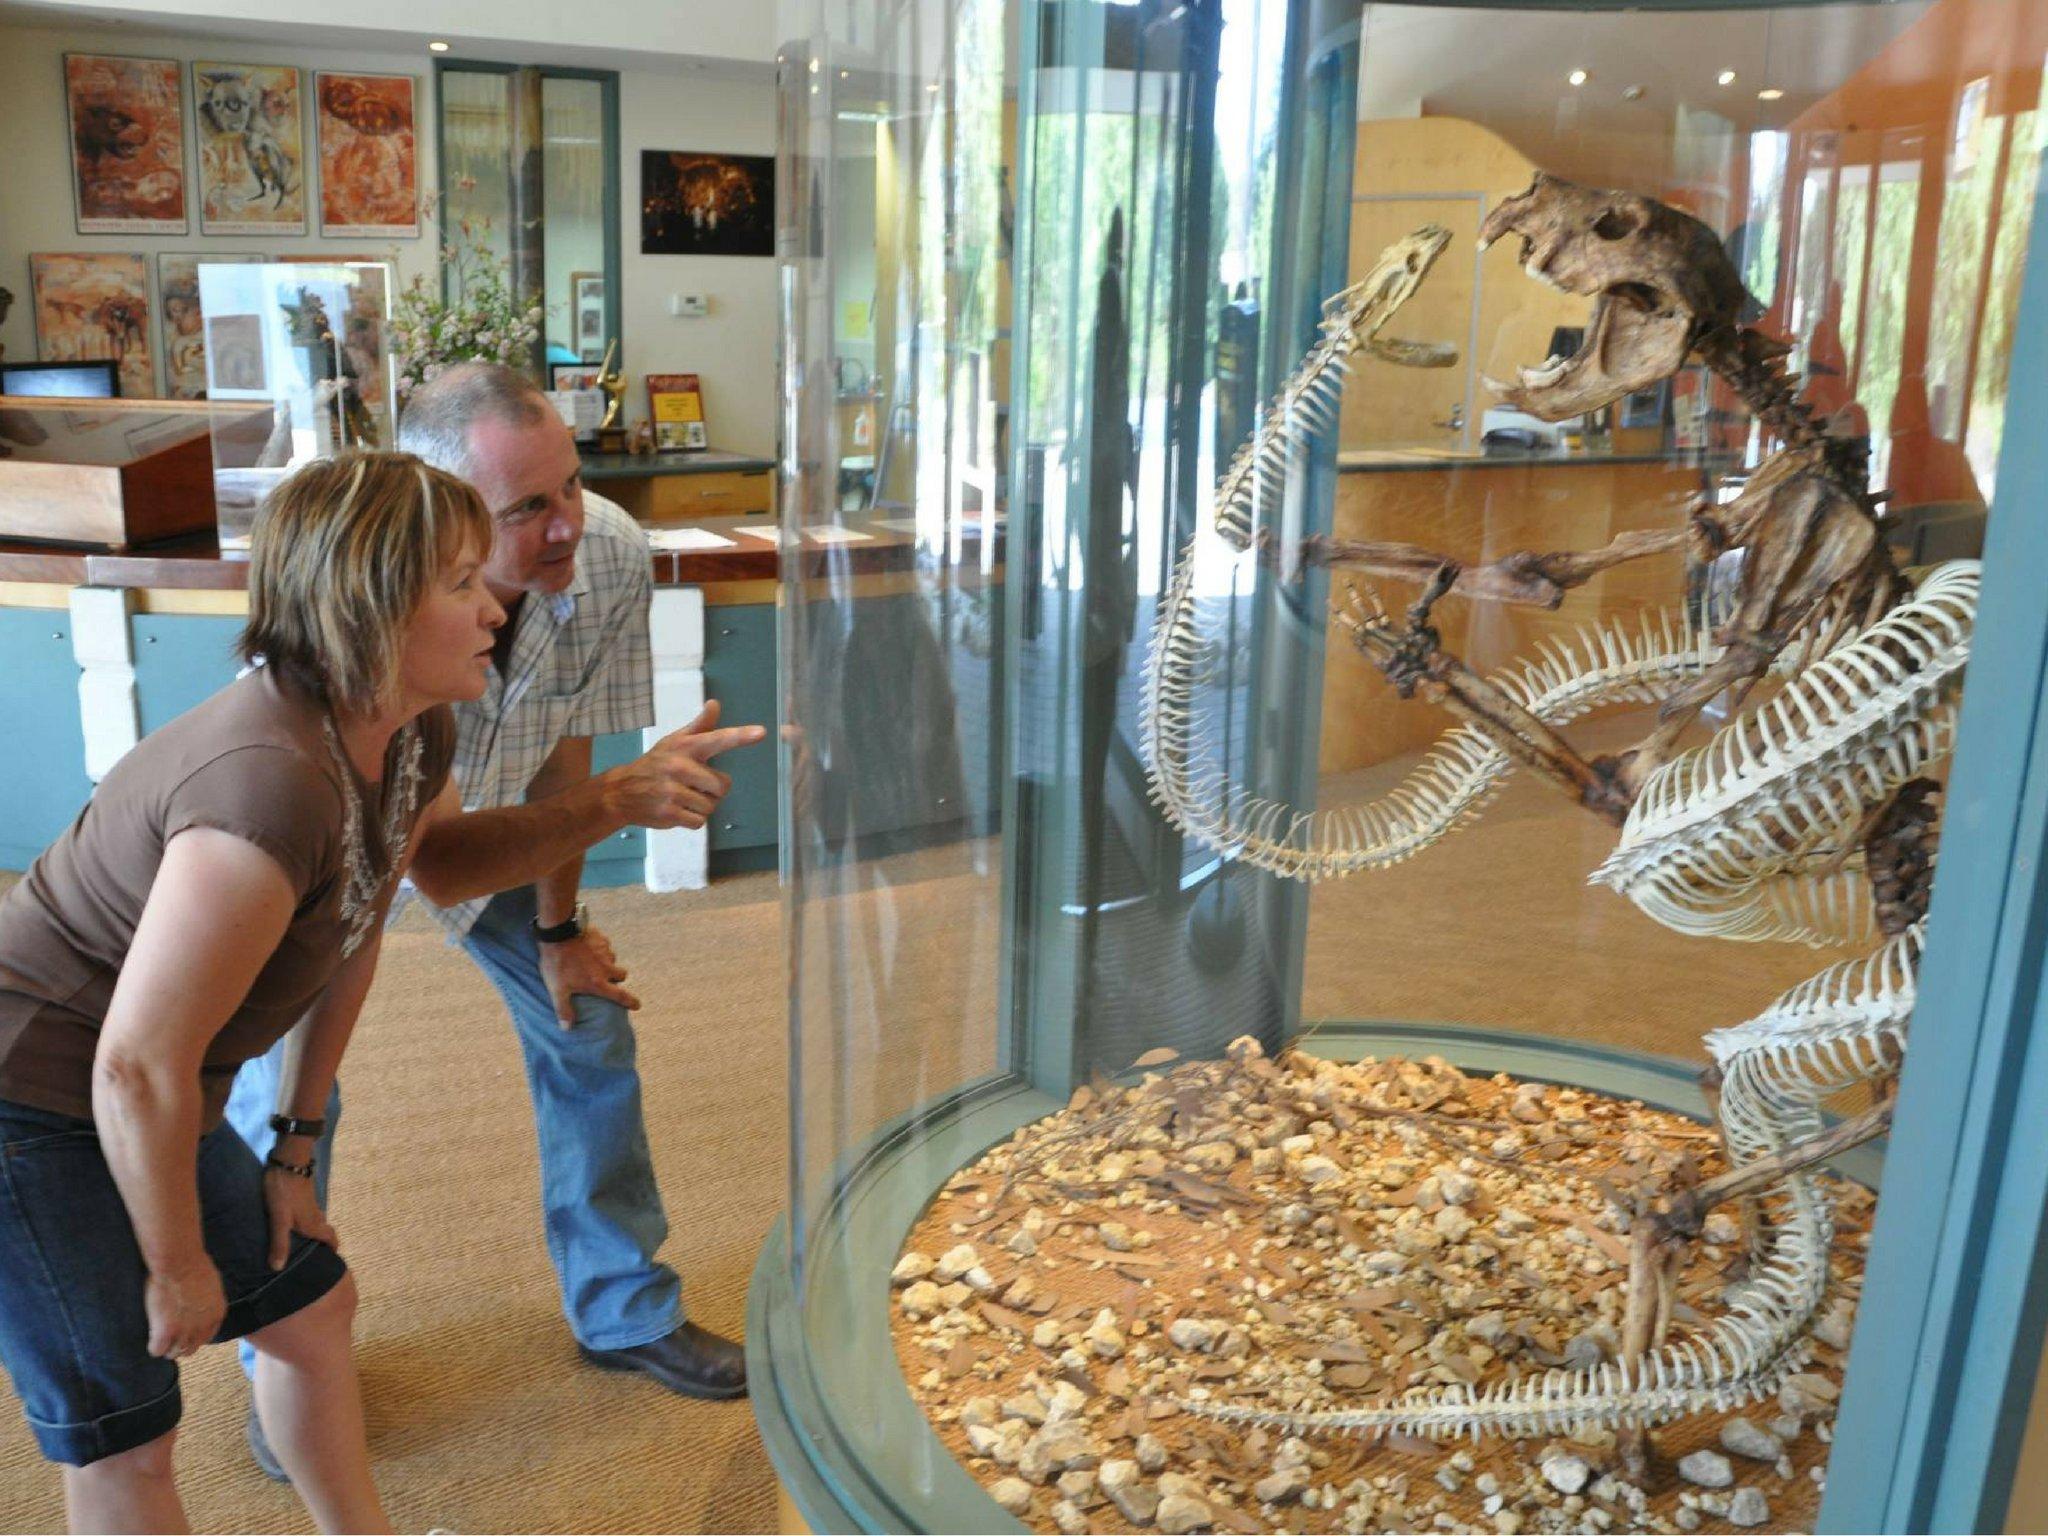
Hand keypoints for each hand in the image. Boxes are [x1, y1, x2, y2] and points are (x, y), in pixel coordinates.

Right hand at [144, 1255, 226, 1359]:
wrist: (180, 1262)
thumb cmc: (193, 1265)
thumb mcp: (211, 1285)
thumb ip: (207, 1302)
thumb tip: (199, 1307)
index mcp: (217, 1314)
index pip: (206, 1337)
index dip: (192, 1335)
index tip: (182, 1330)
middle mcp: (203, 1327)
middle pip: (190, 1349)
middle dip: (179, 1343)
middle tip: (168, 1334)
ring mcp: (185, 1332)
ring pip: (174, 1353)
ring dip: (166, 1346)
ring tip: (158, 1334)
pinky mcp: (166, 1333)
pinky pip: (157, 1350)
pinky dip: (153, 1345)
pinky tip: (151, 1334)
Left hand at [263, 1156, 337, 1271]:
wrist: (288, 1161)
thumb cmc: (284, 1192)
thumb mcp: (279, 1219)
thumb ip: (280, 1243)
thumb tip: (278, 1269)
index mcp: (313, 1224)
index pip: (330, 1238)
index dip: (332, 1248)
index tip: (331, 1260)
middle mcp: (315, 1215)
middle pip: (324, 1232)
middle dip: (322, 1243)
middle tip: (313, 1256)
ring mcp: (311, 1204)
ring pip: (316, 1223)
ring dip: (313, 1233)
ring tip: (302, 1243)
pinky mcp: (303, 1196)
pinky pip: (309, 1214)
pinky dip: (305, 1223)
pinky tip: (293, 1224)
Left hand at [538, 923, 640, 1027]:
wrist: (559, 933)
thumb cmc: (558, 964)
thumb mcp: (557, 989)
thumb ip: (563, 1009)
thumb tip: (567, 1028)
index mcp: (598, 982)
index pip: (620, 995)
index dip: (630, 1002)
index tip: (637, 1005)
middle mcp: (606, 968)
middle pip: (622, 974)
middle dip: (617, 978)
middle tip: (606, 978)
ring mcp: (605, 951)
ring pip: (613, 959)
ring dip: (606, 962)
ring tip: (591, 961)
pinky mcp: (601, 938)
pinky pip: (605, 945)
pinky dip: (599, 948)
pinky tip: (587, 947)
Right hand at [600, 699, 765, 830]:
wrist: (621, 792)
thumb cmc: (655, 765)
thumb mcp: (675, 742)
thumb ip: (700, 726)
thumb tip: (715, 704)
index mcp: (685, 747)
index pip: (718, 738)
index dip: (740, 736)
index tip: (762, 732)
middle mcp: (680, 767)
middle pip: (723, 785)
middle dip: (714, 790)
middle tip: (695, 785)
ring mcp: (673, 791)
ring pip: (711, 806)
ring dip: (702, 805)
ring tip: (682, 797)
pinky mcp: (669, 813)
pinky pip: (699, 822)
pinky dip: (692, 819)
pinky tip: (677, 809)